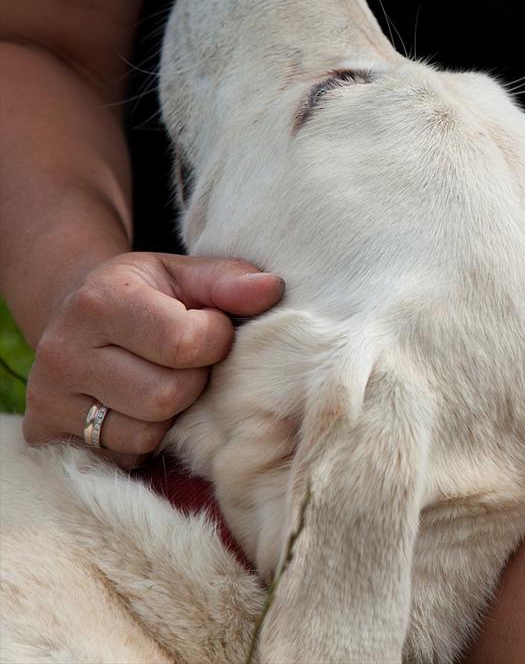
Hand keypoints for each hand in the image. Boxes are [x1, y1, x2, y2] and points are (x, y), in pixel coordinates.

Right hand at [23, 253, 283, 466]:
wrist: (74, 314)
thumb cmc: (145, 295)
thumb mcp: (183, 275)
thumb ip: (228, 281)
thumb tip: (271, 289)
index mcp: (100, 300)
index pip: (185, 343)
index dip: (215, 339)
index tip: (208, 326)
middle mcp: (65, 350)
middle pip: (168, 395)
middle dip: (193, 381)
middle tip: (184, 362)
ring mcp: (50, 397)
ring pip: (146, 433)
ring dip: (170, 414)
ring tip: (159, 380)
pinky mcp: (46, 433)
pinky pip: (122, 455)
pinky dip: (142, 437)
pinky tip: (134, 405)